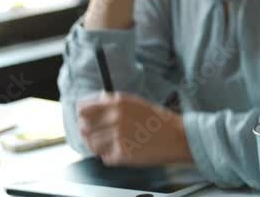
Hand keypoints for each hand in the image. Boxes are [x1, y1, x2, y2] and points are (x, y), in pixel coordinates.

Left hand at [76, 92, 191, 165]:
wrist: (177, 137)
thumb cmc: (157, 120)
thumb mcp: (135, 102)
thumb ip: (112, 102)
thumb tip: (92, 104)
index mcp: (117, 102)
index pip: (84, 109)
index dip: (82, 116)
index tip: (84, 120)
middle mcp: (115, 117)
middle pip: (84, 128)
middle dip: (89, 133)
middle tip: (98, 136)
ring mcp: (118, 136)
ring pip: (93, 145)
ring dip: (99, 147)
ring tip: (113, 145)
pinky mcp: (123, 154)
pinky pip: (105, 158)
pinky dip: (111, 157)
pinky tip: (124, 151)